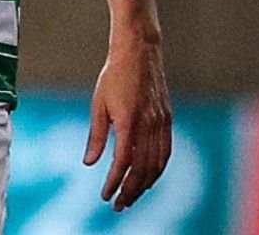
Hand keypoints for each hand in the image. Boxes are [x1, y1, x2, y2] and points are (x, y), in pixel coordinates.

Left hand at [84, 35, 171, 209]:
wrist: (139, 53)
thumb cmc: (114, 77)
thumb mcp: (98, 104)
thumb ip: (97, 135)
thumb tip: (89, 163)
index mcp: (129, 122)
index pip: (123, 162)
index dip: (115, 182)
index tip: (105, 195)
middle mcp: (149, 126)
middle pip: (143, 169)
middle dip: (131, 191)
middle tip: (119, 205)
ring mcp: (162, 124)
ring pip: (158, 164)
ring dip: (145, 184)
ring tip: (132, 196)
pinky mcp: (168, 120)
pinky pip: (166, 152)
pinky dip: (158, 169)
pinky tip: (148, 178)